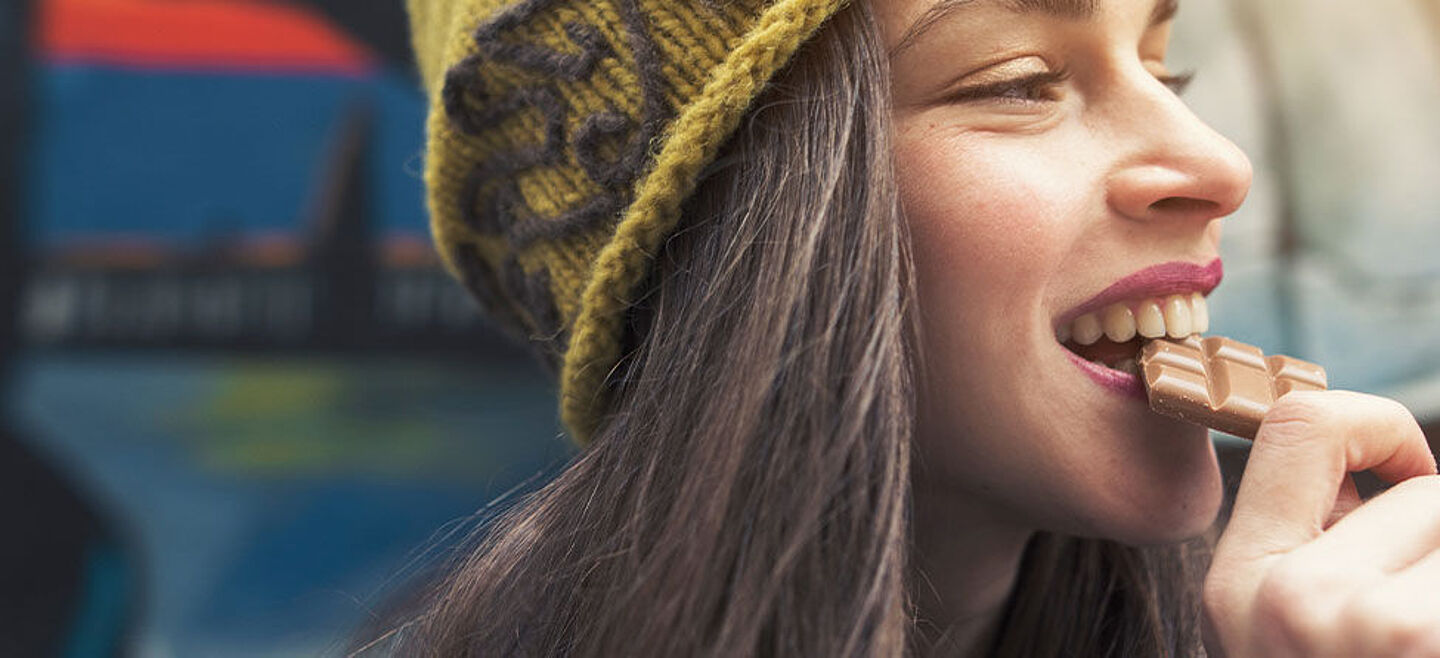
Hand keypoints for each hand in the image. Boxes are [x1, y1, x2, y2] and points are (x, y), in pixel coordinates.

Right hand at [1204, 391, 1439, 657]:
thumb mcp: (1280, 629)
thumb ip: (1317, 545)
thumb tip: (1387, 468)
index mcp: (1237, 585)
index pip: (1303, 423)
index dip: (1380, 426)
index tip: (1410, 473)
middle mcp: (1295, 600)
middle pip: (1425, 490)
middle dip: (1437, 535)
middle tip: (1418, 614)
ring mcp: (1377, 627)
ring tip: (1428, 640)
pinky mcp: (1430, 640)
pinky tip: (1438, 649)